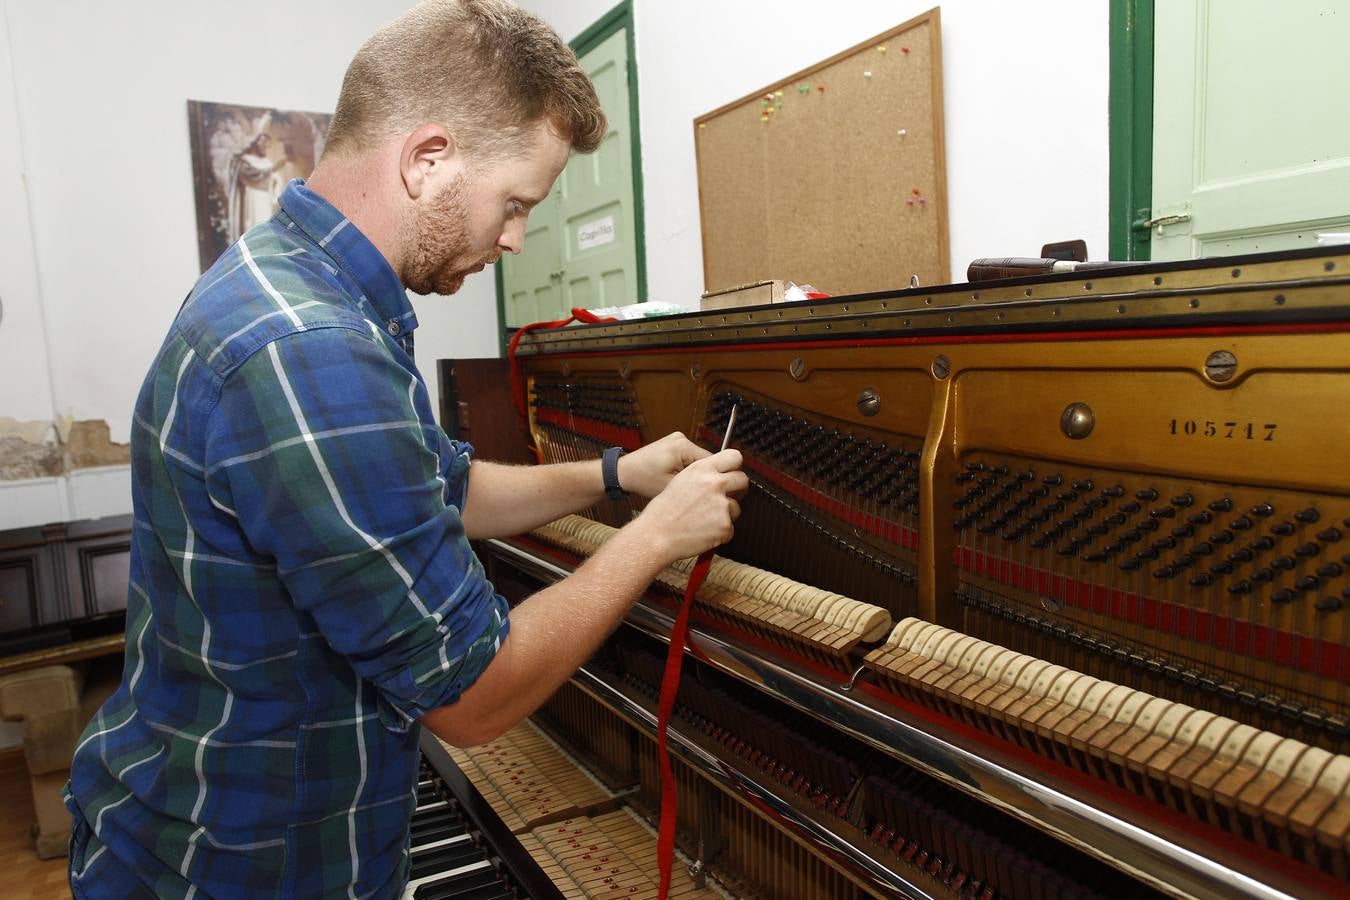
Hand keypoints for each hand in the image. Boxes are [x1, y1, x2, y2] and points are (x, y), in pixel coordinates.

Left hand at [616, 432, 709, 498]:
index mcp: (684, 446)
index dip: (711, 477)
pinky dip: (684, 466)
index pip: (712, 461)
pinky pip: (687, 456)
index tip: (709, 489)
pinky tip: (674, 474)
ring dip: (691, 471)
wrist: (624, 472)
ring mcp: (677, 439)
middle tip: (690, 487)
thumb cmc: (642, 478)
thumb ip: (695, 484)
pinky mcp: (672, 442)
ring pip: (696, 459)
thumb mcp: (672, 486)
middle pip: (704, 459)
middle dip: (700, 474)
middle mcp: (682, 438)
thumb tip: (711, 485)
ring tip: (679, 480)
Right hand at [631, 448, 747, 563]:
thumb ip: (702, 475)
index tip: (732, 473)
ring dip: (725, 514)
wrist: (657, 535)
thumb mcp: (680, 480)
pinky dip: (720, 532)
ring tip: (704, 519)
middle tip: (726, 497)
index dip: (734, 466)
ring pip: (736, 507)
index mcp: (702, 469)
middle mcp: (714, 484)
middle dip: (737, 489)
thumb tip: (718, 475)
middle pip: (743, 480)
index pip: (734, 457)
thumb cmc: (663, 512)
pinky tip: (704, 531)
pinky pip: (730, 528)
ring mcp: (721, 505)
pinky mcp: (725, 525)